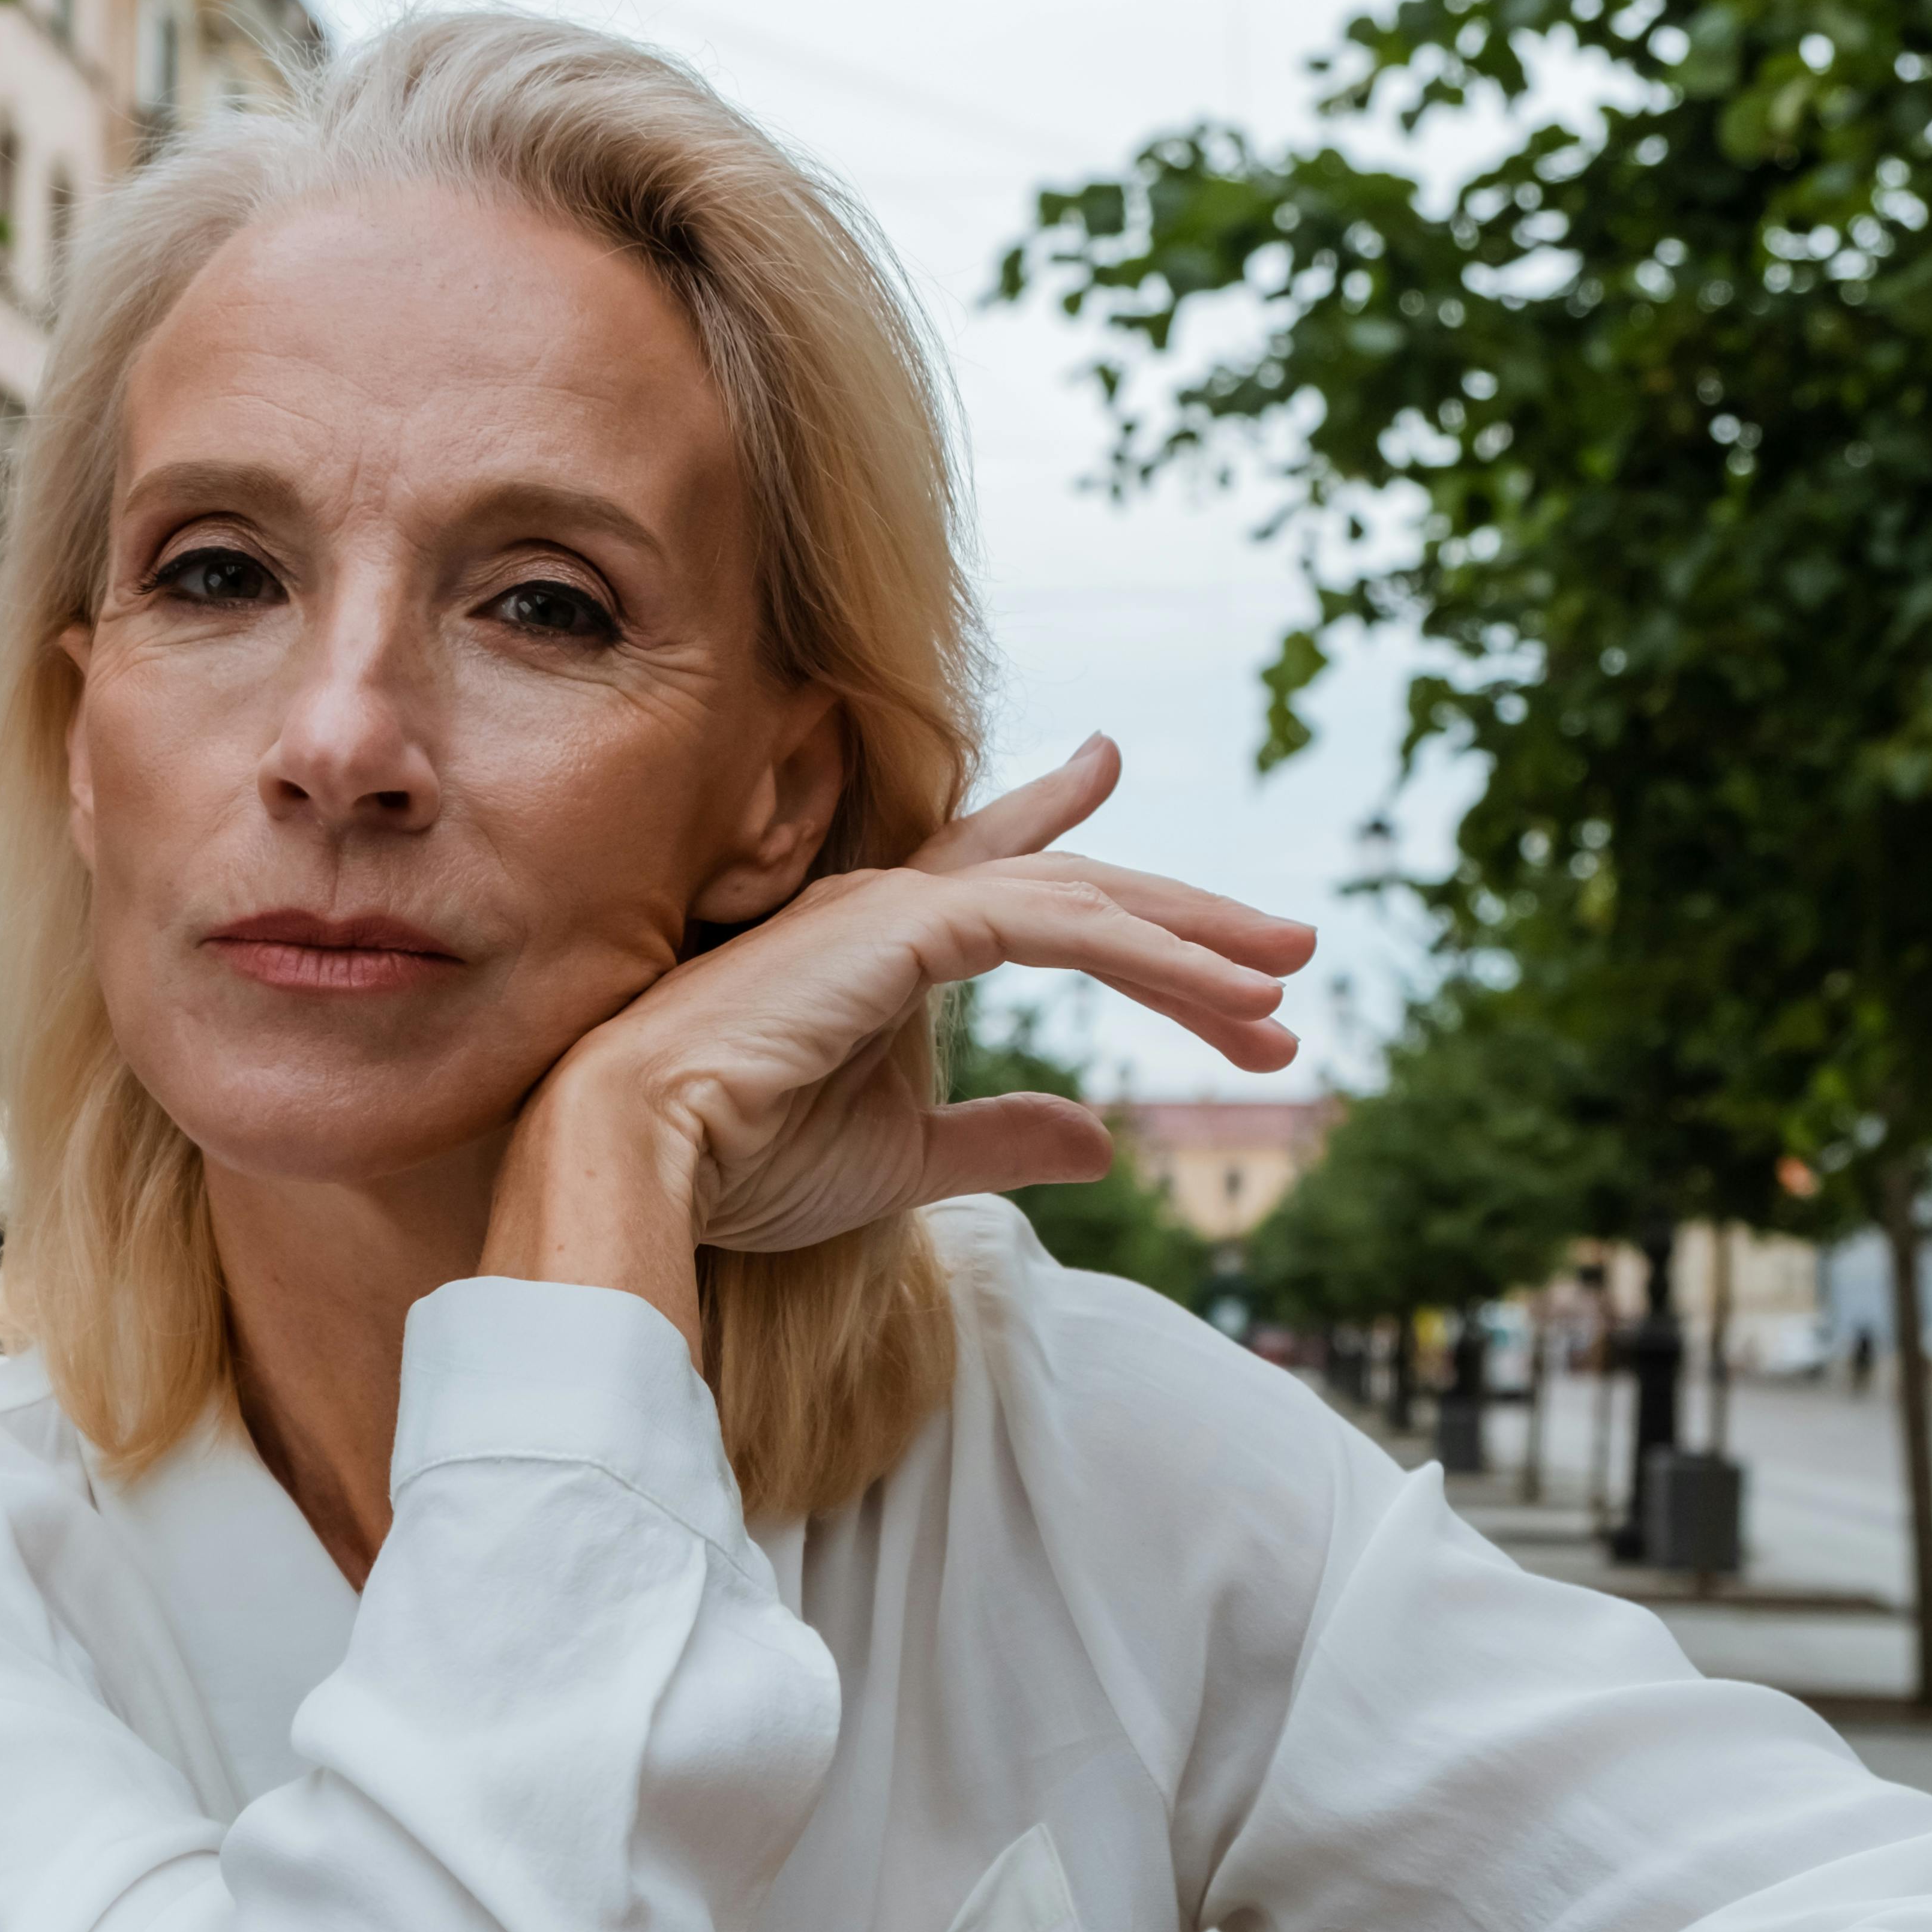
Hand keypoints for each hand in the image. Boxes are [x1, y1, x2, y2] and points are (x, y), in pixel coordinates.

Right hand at [482, 737, 1312, 1330]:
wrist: (644, 1164)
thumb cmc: (741, 1164)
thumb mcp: (903, 1158)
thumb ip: (1001, 1138)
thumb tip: (1101, 1139)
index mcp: (876, 948)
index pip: (998, 872)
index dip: (1059, 821)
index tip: (1104, 767)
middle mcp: (891, 907)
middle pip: (1073, 889)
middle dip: (1187, 920)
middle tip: (1287, 952)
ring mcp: (898, 905)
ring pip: (1086, 901)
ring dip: (1198, 945)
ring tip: (1287, 985)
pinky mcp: (910, 926)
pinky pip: (1064, 924)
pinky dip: (1156, 954)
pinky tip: (1231, 994)